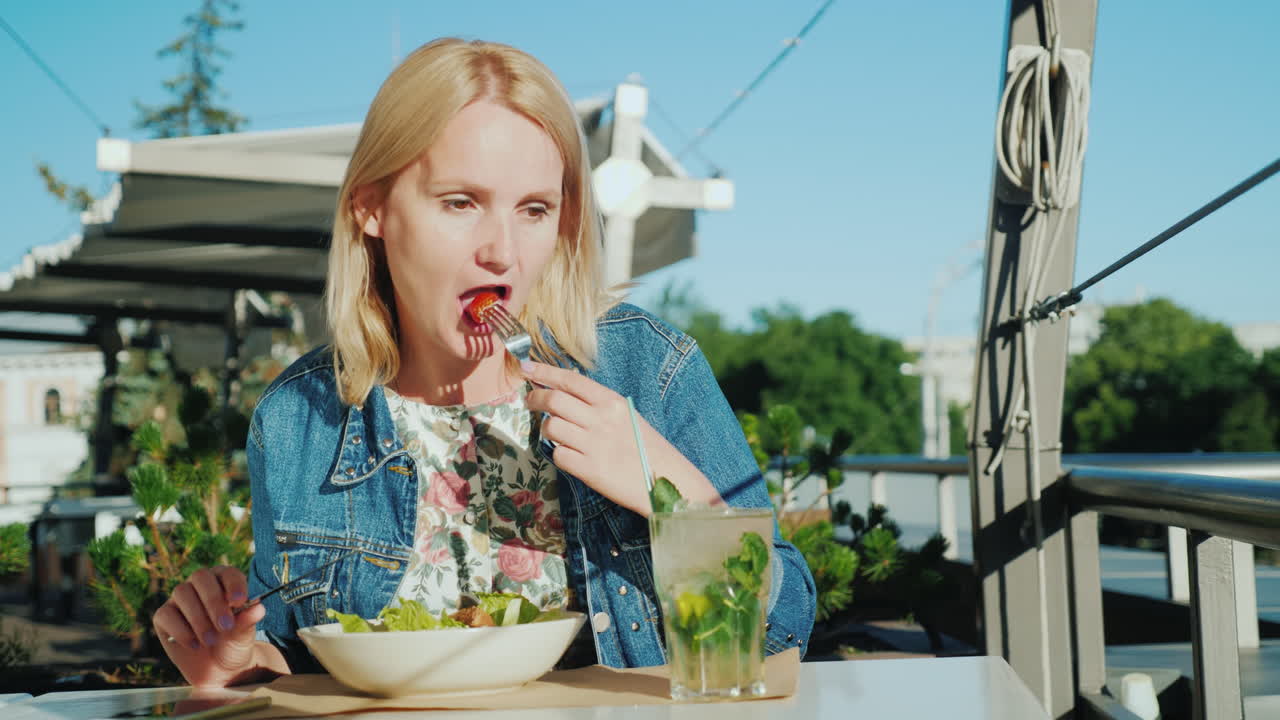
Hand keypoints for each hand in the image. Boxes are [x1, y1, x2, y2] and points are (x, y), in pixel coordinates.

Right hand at [152, 566, 266, 686]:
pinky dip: (181, 631)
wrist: (219, 670)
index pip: (228, 573)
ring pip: (182, 592)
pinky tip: (195, 645)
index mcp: (225, 582)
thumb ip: (248, 621)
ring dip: (198, 618)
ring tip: (211, 641)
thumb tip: (258, 608)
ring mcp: (180, 599)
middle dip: (213, 601)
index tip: (240, 601)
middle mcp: (200, 585)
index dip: (233, 584)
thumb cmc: (234, 644)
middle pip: (201, 577)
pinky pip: (166, 614)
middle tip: (225, 626)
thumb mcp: (244, 635)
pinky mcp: (164, 617)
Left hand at [522, 361, 721, 514]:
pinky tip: (568, 454)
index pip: (570, 380)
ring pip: (551, 427)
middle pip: (553, 400)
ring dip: (546, 429)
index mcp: (612, 402)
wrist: (666, 479)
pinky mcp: (589, 470)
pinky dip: (558, 454)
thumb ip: (598, 403)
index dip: (544, 372)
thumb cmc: (646, 446)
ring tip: (555, 432)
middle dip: (534, 399)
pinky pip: (558, 455)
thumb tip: (564, 391)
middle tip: (529, 401)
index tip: (526, 368)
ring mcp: (593, 445)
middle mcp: (601, 419)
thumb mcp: (627, 415)